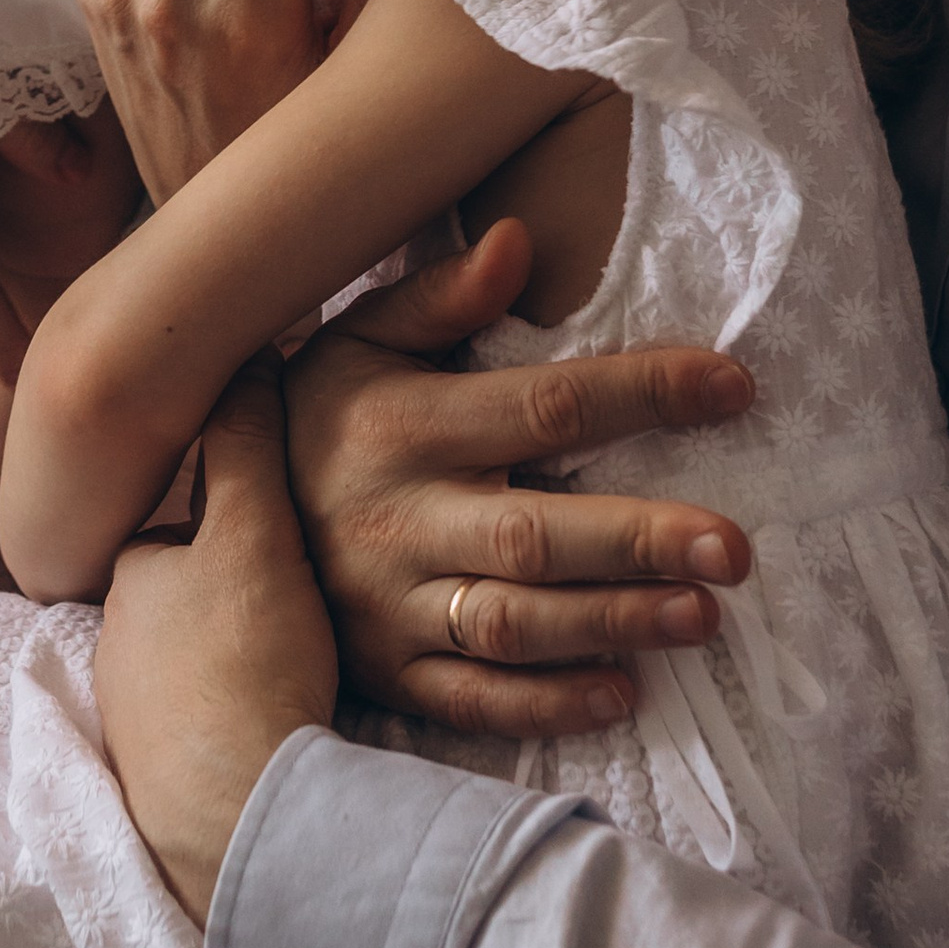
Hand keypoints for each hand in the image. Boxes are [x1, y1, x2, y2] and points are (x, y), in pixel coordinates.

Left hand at [94, 363, 337, 926]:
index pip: (171, 528)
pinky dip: (229, 715)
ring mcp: (131, 720)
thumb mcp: (253, 533)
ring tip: (290, 665)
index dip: (223, 520)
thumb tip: (241, 358)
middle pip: (177, 601)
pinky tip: (272, 722)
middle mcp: (113, 648)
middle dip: (222, 596)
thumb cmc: (244, 662)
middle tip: (292, 603)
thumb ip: (245, 446)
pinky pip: (198, 725)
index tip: (270, 527)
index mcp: (130, 580)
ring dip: (227, 660)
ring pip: (185, 666)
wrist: (237, 816)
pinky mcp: (160, 781)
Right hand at [288, 224, 754, 740]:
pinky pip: (472, 700)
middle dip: (638, 540)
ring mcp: (390, 608)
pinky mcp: (386, 673)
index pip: (542, 405)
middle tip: (734, 548)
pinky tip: (622, 693)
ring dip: (611, 623)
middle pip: (534, 534)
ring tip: (704, 616)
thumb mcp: (359, 340)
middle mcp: (398, 521)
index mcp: (402, 425)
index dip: (642, 394)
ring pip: (513, 624)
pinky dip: (546, 705)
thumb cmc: (319, 417)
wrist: (214, 520)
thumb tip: (517, 242)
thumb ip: (440, 297)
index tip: (733, 387)